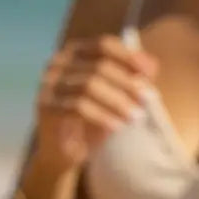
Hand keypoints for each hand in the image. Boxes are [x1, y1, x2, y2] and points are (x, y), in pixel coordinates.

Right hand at [33, 35, 157, 173]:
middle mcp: (57, 64)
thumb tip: (152, 66)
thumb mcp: (113, 97)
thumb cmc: (91, 121)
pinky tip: (117, 127)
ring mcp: (48, 84)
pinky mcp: (46, 106)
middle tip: (147, 99)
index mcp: (74, 53)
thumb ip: (130, 78)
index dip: (129, 56)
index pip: (103, 45)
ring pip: (89, 85)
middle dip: (127, 83)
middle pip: (99, 66)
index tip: (151, 72)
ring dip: (117, 101)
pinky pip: (77, 106)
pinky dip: (101, 115)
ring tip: (135, 116)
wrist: (62, 152)